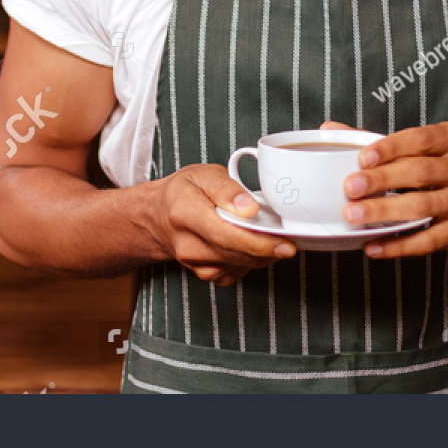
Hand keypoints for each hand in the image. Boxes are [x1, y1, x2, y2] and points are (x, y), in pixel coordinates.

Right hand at [151, 164, 295, 284]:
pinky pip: (234, 273)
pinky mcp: (202, 273)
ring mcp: (193, 262)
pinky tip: (249, 246)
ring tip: (269, 236)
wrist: (158, 216)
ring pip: (238, 265)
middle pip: (234, 253)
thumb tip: (249, 208)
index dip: (258, 242)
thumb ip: (226, 188)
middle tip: (289, 241)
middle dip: (267, 249)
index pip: (225, 233)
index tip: (284, 242)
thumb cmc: (183, 191)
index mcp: (185, 212)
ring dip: (260, 255)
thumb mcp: (203, 174)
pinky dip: (248, 261)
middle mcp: (186, 243)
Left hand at [339, 121, 447, 257]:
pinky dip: (397, 246)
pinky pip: (427, 241)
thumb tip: (332, 129)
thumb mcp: (432, 145)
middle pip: (420, 173)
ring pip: (422, 207)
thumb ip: (383, 141)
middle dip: (382, 180)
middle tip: (351, 187)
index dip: (390, 148)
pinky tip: (373, 246)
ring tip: (354, 215)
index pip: (421, 140)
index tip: (363, 157)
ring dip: (385, 211)